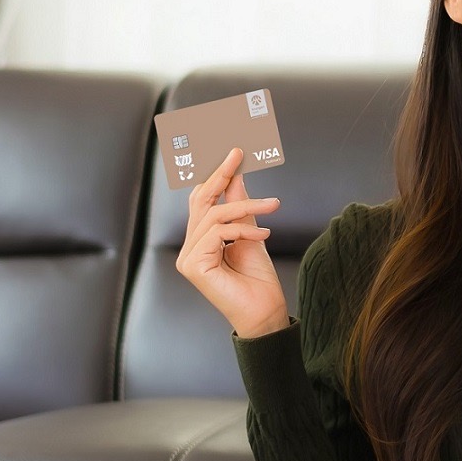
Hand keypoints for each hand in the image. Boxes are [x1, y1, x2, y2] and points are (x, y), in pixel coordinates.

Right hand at [176, 148, 288, 337]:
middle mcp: (190, 247)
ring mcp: (188, 257)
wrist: (265, 311)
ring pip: (214, 215)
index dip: (215, 172)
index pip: (203, 199)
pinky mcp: (193, 266)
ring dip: (246, 205)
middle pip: (201, 200)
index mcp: (201, 239)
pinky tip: (264, 235)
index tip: (232, 149)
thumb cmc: (258, 278)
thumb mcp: (252, 232)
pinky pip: (217, 233)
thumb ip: (240, 205)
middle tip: (238, 151)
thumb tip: (236, 173)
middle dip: (220, 173)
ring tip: (273, 206)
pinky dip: (243, 229)